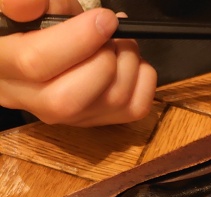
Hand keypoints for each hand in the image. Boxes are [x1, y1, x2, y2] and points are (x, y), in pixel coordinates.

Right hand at [0, 0, 156, 125]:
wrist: (32, 43)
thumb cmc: (27, 22)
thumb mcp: (20, 5)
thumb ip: (22, 2)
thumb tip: (34, 5)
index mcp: (1, 63)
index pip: (35, 62)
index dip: (78, 39)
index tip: (104, 19)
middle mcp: (27, 98)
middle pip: (69, 98)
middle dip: (104, 60)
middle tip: (112, 31)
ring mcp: (65, 115)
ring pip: (107, 104)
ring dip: (129, 64)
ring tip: (120, 41)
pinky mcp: (95, 118)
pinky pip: (134, 110)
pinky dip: (144, 80)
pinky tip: (129, 61)